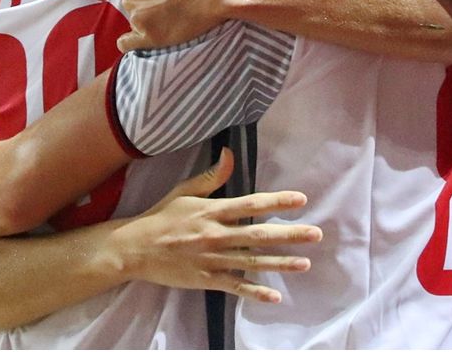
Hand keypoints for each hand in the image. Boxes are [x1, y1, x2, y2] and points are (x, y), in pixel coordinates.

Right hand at [105, 148, 319, 303]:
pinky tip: (274, 296)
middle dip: (289, 234)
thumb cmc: (161, 218)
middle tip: (315, 234)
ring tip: (305, 263)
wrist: (136, 248)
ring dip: (280, 263)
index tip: (301, 200)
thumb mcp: (183, 192)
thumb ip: (211, 178)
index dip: (276, 201)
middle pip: (258, 235)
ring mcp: (212, 259)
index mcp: (211, 211)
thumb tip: (229, 154)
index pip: (249, 204)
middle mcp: (215, 235)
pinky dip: (254, 292)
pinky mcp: (207, 279)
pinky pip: (235, 286)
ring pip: (252, 262)